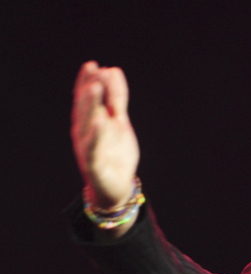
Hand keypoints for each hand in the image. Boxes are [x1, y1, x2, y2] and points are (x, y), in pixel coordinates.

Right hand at [71, 61, 139, 208]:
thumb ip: (116, 98)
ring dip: (90, 105)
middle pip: (85, 107)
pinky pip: (93, 148)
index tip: (93, 64)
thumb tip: (112, 69)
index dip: (87, 81)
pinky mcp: (94, 165)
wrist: (117, 186)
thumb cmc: (115, 151)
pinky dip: (96, 135)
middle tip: (93, 70)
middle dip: (89, 88)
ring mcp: (88, 147)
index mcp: (90, 120)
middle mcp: (85, 132)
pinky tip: (99, 122)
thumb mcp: (119, 121)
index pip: (86, 98)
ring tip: (95, 87)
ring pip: (87, 124)